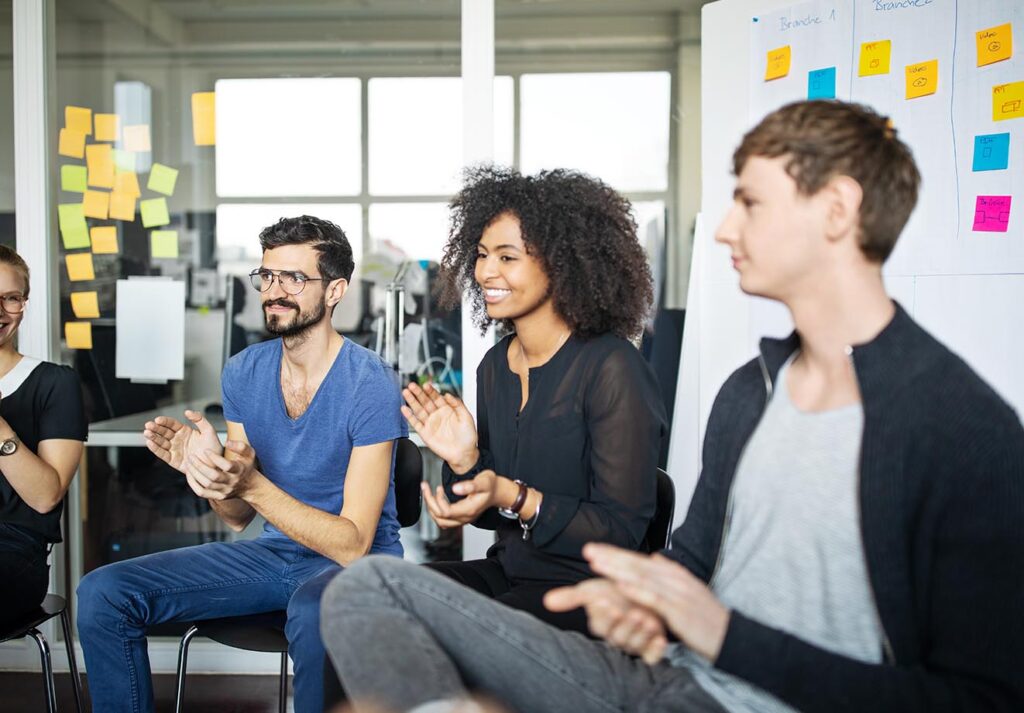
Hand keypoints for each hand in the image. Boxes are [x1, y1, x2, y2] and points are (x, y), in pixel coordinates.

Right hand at [143, 410, 221, 474]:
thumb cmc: (213, 448)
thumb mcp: (209, 431)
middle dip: (155, 428)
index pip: (171, 424)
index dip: (164, 421)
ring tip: (147, 433)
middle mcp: (177, 439)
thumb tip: (187, 411)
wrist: (215, 465)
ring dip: (153, 437)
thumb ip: (199, 419)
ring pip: (161, 442)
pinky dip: (155, 449)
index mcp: (185, 431)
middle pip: (163, 432)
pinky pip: (162, 454)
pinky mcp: (173, 460)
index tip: (158, 419)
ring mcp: (174, 449)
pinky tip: (150, 443)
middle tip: (148, 425)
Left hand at [184, 440, 257, 500]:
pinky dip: (193, 484)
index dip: (215, 458)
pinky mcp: (218, 496)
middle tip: (191, 456)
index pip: (227, 466)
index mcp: (239, 470)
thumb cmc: (246, 466)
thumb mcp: (249, 453)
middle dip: (200, 466)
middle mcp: (232, 482)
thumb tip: (227, 443)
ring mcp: (224, 490)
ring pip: (206, 484)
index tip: (206, 450)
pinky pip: (202, 492)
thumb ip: (240, 446)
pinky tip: (189, 475)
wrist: (248, 486)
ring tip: (188, 463)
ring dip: (195, 473)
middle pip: (213, 476)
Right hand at [402, 382, 477, 471]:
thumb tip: (447, 394)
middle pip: (425, 401)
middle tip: (412, 385)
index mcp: (447, 410)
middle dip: (418, 393)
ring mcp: (430, 424)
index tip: (426, 385)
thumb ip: (458, 404)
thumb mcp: (466, 417)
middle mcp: (437, 415)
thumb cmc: (467, 437)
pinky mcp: (425, 433)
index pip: (436, 397)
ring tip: (406, 392)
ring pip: (419, 410)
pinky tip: (404, 409)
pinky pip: (415, 423)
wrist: (464, 454)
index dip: (431, 391)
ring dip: (412, 401)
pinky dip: (409, 417)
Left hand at [420, 470, 506, 527]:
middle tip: (425, 487)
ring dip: (431, 508)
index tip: (438, 487)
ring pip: (440, 521)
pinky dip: (437, 512)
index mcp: (468, 510)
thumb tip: (454, 488)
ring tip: (427, 493)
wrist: (498, 492)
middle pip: (440, 518)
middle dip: (429, 502)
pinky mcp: (461, 517)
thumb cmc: (491, 485)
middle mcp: (465, 517)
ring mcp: (463, 519)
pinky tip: (436, 500)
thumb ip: (469, 485)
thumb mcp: (483, 481)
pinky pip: (444, 520)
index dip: (438, 499)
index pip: (445, 511)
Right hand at [545, 578, 668, 662]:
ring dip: (641, 633)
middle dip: (623, 625)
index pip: (598, 623)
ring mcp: (635, 643)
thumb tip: (547, 601)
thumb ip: (572, 597)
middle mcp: (617, 636)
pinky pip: (652, 657)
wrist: (642, 592)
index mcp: (602, 624)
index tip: (602, 600)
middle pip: (617, 636)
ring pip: (635, 645)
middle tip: (628, 612)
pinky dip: (657, 649)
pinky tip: (661, 638)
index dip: (601, 613)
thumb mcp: (593, 590)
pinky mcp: (651, 649)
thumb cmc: (615, 592)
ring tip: (647, 618)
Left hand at [583, 544, 730, 662]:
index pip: (639, 560)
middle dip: (611, 556)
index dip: (616, 554)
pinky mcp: (680, 611)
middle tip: (588, 550)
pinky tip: (620, 585)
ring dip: (617, 569)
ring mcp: (677, 593)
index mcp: (674, 573)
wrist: (731, 637)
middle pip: (637, 564)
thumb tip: (654, 557)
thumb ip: (669, 572)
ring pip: (642, 577)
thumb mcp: (688, 590)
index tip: (594, 549)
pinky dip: (636, 590)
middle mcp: (675, 578)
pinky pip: (654, 598)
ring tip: (596, 563)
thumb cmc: (706, 617)